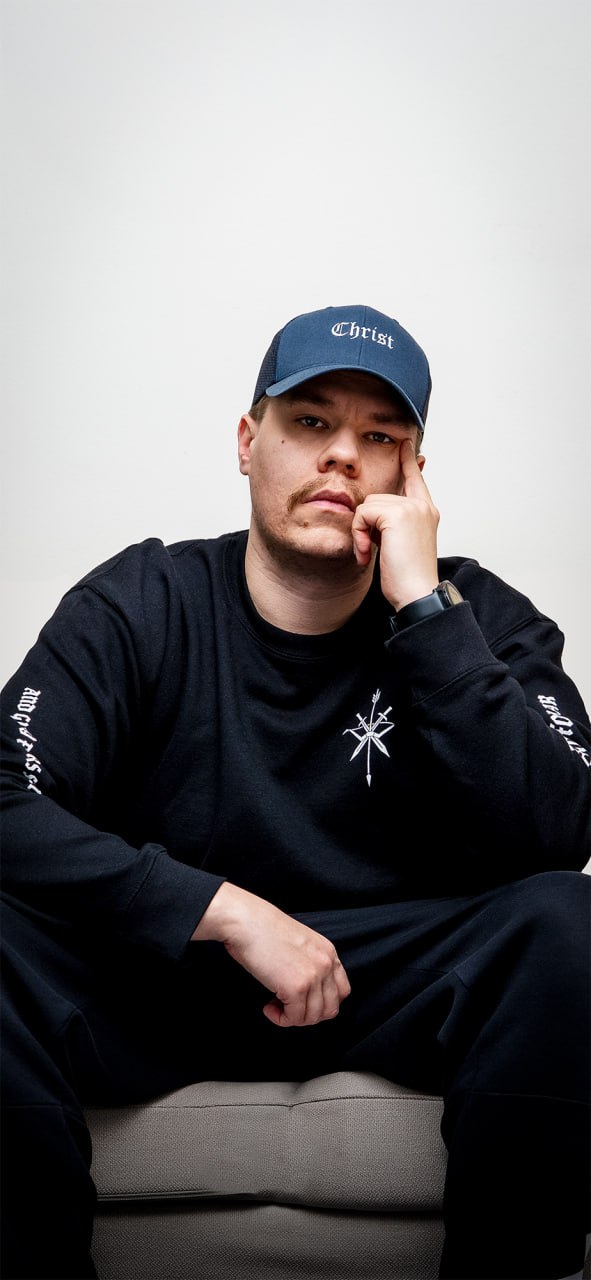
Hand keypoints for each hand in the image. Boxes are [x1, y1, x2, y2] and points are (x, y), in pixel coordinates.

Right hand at [191, 882, 350, 1027]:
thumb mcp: (300, 943)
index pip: (342, 991)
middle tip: (288, 1008)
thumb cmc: (263, 929)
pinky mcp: (296, 988)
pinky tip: (268, 1007)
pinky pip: (294, 1018)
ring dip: (293, 1018)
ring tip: (275, 1005)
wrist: (246, 921)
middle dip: (308, 1015)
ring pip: (312, 1017)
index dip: (323, 1003)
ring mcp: (313, 976)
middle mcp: (326, 964)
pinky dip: (280, 1018)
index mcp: (328, 951)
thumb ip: (310, 963)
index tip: (305, 1003)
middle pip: (330, 1009)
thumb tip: (307, 993)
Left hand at [351, 438, 439, 609]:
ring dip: (361, 532)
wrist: (417, 593)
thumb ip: (390, 524)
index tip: (405, 444)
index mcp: (426, 512)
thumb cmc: (407, 578)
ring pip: (367, 505)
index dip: (408, 462)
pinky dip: (358, 535)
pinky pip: (363, 514)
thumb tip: (371, 511)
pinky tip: (366, 554)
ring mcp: (412, 508)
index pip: (415, 479)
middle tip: (371, 550)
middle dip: (366, 525)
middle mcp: (422, 506)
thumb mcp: (399, 545)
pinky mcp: (398, 514)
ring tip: (370, 553)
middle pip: (377, 497)